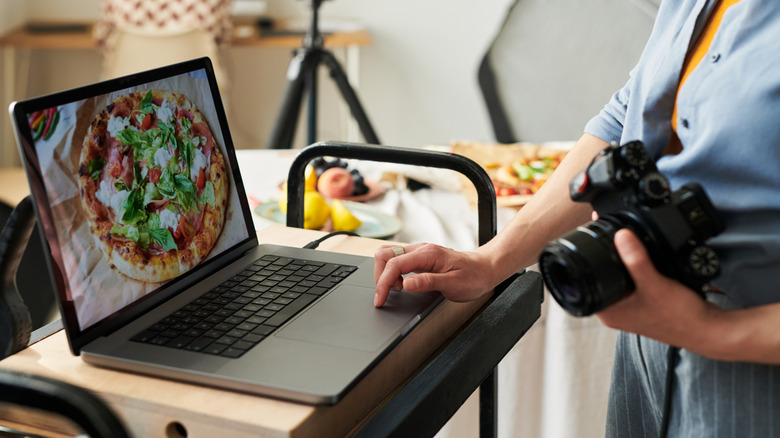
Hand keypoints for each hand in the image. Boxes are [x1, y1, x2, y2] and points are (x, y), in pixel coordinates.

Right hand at [373, 243, 494, 306]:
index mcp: (427, 254)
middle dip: (380, 275)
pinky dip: (393, 273)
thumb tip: (406, 284)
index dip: (383, 283)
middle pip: (385, 254)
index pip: (394, 264)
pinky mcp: (420, 258)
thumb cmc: (473, 276)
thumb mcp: (453, 284)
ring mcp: (420, 252)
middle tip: (386, 294)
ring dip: (386, 273)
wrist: (485, 268)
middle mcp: (421, 249)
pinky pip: (398, 260)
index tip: (380, 299)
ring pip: (389, 255)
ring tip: (396, 289)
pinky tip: (403, 284)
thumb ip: (428, 282)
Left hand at [596, 229, 715, 347]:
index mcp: (609, 313)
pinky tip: (643, 259)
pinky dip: (635, 269)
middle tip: (610, 235)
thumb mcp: (655, 285)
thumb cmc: (681, 317)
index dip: (588, 259)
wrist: (709, 330)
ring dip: (622, 262)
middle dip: (606, 257)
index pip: (587, 281)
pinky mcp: (644, 305)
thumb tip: (621, 236)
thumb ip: (636, 260)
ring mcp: (630, 309)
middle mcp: (616, 313)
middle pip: (602, 278)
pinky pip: (633, 282)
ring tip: (625, 244)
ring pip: (618, 279)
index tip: (593, 239)